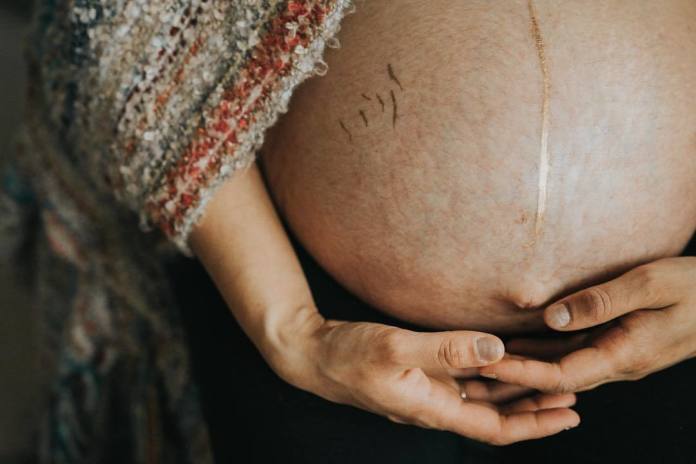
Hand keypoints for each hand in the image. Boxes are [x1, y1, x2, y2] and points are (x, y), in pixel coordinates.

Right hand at [269, 312, 579, 444]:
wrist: (314, 354)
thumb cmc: (348, 354)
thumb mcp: (394, 348)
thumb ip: (445, 348)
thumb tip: (496, 349)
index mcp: (432, 408)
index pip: (496, 429)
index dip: (536, 424)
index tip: (570, 413)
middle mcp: (435, 404)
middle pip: (497, 415)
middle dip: (536, 406)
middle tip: (576, 391)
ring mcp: (428, 390)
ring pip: (484, 397)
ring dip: (517, 390)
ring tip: (552, 376)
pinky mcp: (420, 374)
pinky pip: (465, 378)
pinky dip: (491, 372)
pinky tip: (505, 359)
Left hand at [478, 257, 695, 392]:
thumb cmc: (695, 287)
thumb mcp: (650, 284)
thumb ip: (602, 301)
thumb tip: (553, 318)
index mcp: (623, 356)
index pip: (559, 375)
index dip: (520, 370)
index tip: (485, 361)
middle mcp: (615, 363)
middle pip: (552, 379)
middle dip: (512, 376)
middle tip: (471, 370)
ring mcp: (615, 355)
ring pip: (559, 368)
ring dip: (523, 367)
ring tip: (482, 361)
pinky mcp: (616, 343)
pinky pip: (571, 353)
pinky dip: (542, 351)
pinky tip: (517, 343)